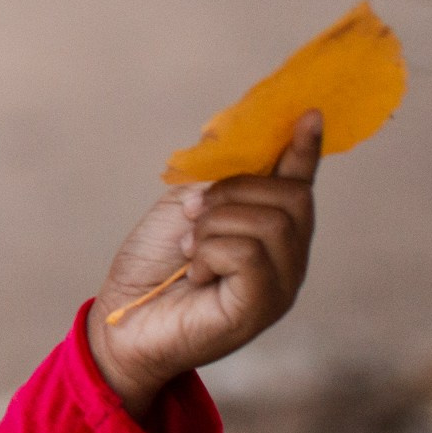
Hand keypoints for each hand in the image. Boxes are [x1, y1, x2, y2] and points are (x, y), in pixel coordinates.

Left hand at [86, 111, 320, 417]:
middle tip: (194, 216)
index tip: (309, 113)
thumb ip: (220, 181)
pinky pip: (249, 253)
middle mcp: (288, 258)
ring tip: (191, 251)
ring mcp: (281, 286)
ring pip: (269, 222)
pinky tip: (195, 273)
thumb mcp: (185, 207)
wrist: (123, 319)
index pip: (298, 182)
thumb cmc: (153, 265)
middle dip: (232, 193)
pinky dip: (210, 252)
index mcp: (270, 231)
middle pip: (291, 196)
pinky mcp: (262, 307)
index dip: (304, 148)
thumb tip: (248, 146)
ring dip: (213, 226)